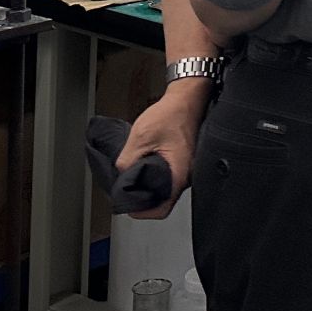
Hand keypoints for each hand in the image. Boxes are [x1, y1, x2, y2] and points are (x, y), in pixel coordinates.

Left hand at [115, 80, 211, 220]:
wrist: (189, 97)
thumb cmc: (173, 113)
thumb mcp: (140, 137)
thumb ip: (126, 160)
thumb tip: (121, 175)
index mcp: (179, 174)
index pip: (162, 209)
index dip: (143, 212)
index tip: (129, 206)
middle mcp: (188, 175)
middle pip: (164, 200)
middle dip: (144, 197)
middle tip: (128, 188)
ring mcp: (189, 168)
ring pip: (167, 187)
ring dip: (151, 184)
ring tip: (135, 174)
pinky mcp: (188, 160)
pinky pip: (171, 175)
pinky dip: (157, 174)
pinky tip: (147, 163)